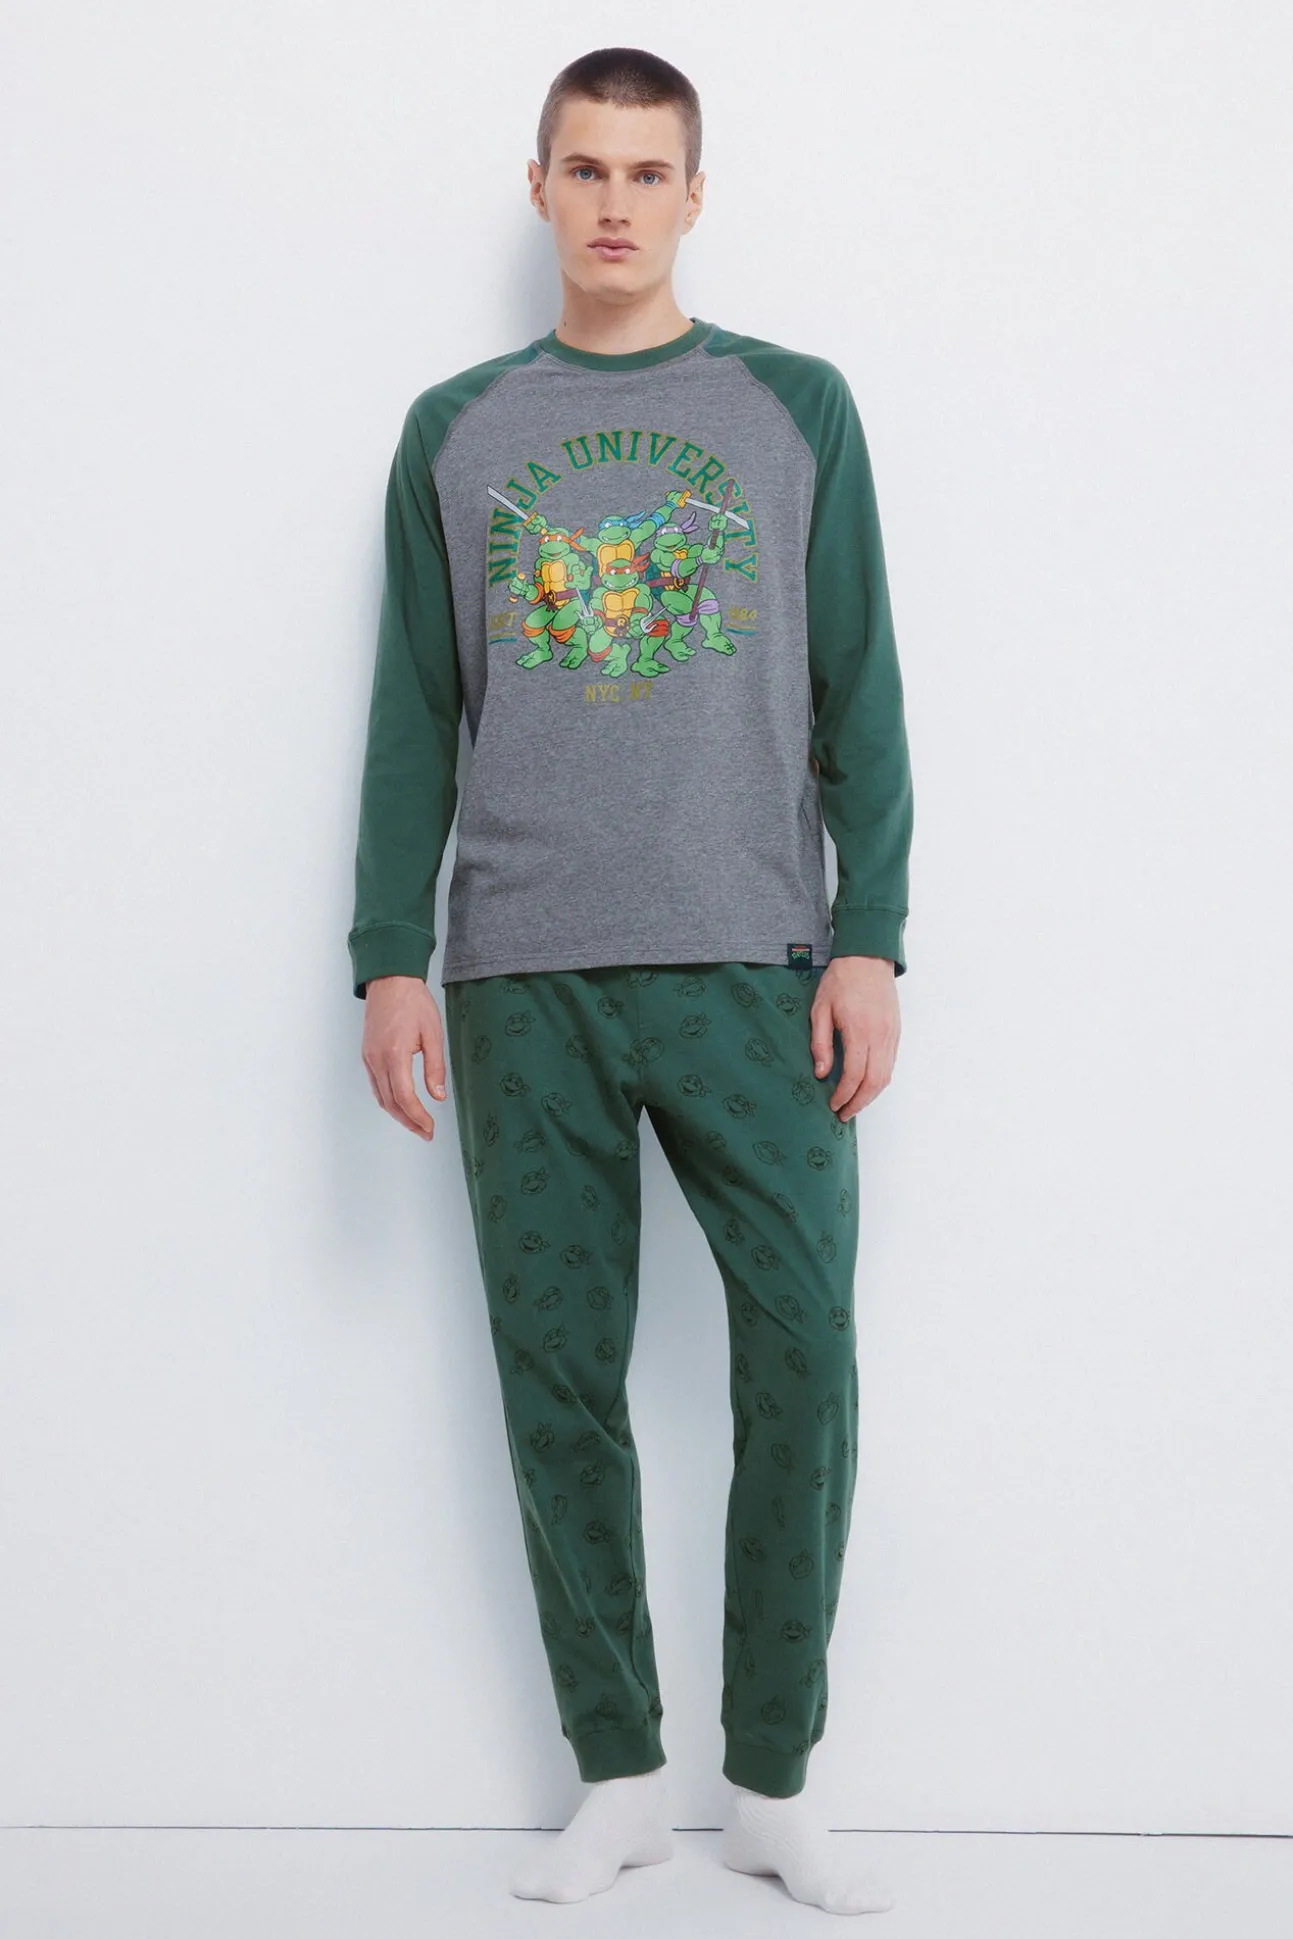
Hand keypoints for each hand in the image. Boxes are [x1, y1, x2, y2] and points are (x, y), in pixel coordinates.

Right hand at [361, 975, 446, 1141]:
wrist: (390, 981)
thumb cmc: (413, 1002)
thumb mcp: (433, 1034)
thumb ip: (435, 1067)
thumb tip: (437, 1096)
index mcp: (395, 1054)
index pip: (404, 1097)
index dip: (417, 1117)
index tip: (430, 1128)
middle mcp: (377, 1059)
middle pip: (390, 1103)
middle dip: (409, 1122)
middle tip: (426, 1133)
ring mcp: (369, 1057)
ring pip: (381, 1097)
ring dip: (398, 1114)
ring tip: (416, 1124)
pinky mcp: (367, 1054)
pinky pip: (376, 1085)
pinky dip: (388, 1100)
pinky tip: (401, 1104)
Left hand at [809, 956, 900, 1120]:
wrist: (867, 958)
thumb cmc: (840, 981)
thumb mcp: (820, 1010)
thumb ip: (820, 1043)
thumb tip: (821, 1073)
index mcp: (859, 1030)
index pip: (854, 1074)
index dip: (843, 1095)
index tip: (833, 1104)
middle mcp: (880, 1036)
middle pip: (874, 1082)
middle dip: (859, 1102)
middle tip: (844, 1113)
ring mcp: (891, 1035)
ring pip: (886, 1076)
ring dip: (871, 1095)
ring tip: (854, 1104)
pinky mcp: (896, 1032)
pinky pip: (891, 1064)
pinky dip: (880, 1080)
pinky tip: (866, 1085)